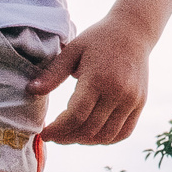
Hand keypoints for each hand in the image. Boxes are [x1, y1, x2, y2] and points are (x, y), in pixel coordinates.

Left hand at [31, 16, 156, 145]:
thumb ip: (53, 73)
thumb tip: (31, 91)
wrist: (134, 30)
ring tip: (71, 135)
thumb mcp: (73, 50)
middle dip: (67, 137)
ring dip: (85, 141)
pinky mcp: (140, 103)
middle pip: (89, 129)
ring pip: (106, 135)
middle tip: (54, 135)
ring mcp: (132, 99)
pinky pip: (124, 132)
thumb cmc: (99, 38)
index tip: (44, 133)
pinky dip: (107, 139)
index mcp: (98, 78)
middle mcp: (118, 92)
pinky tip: (92, 134)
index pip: (76, 116)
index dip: (58, 130)